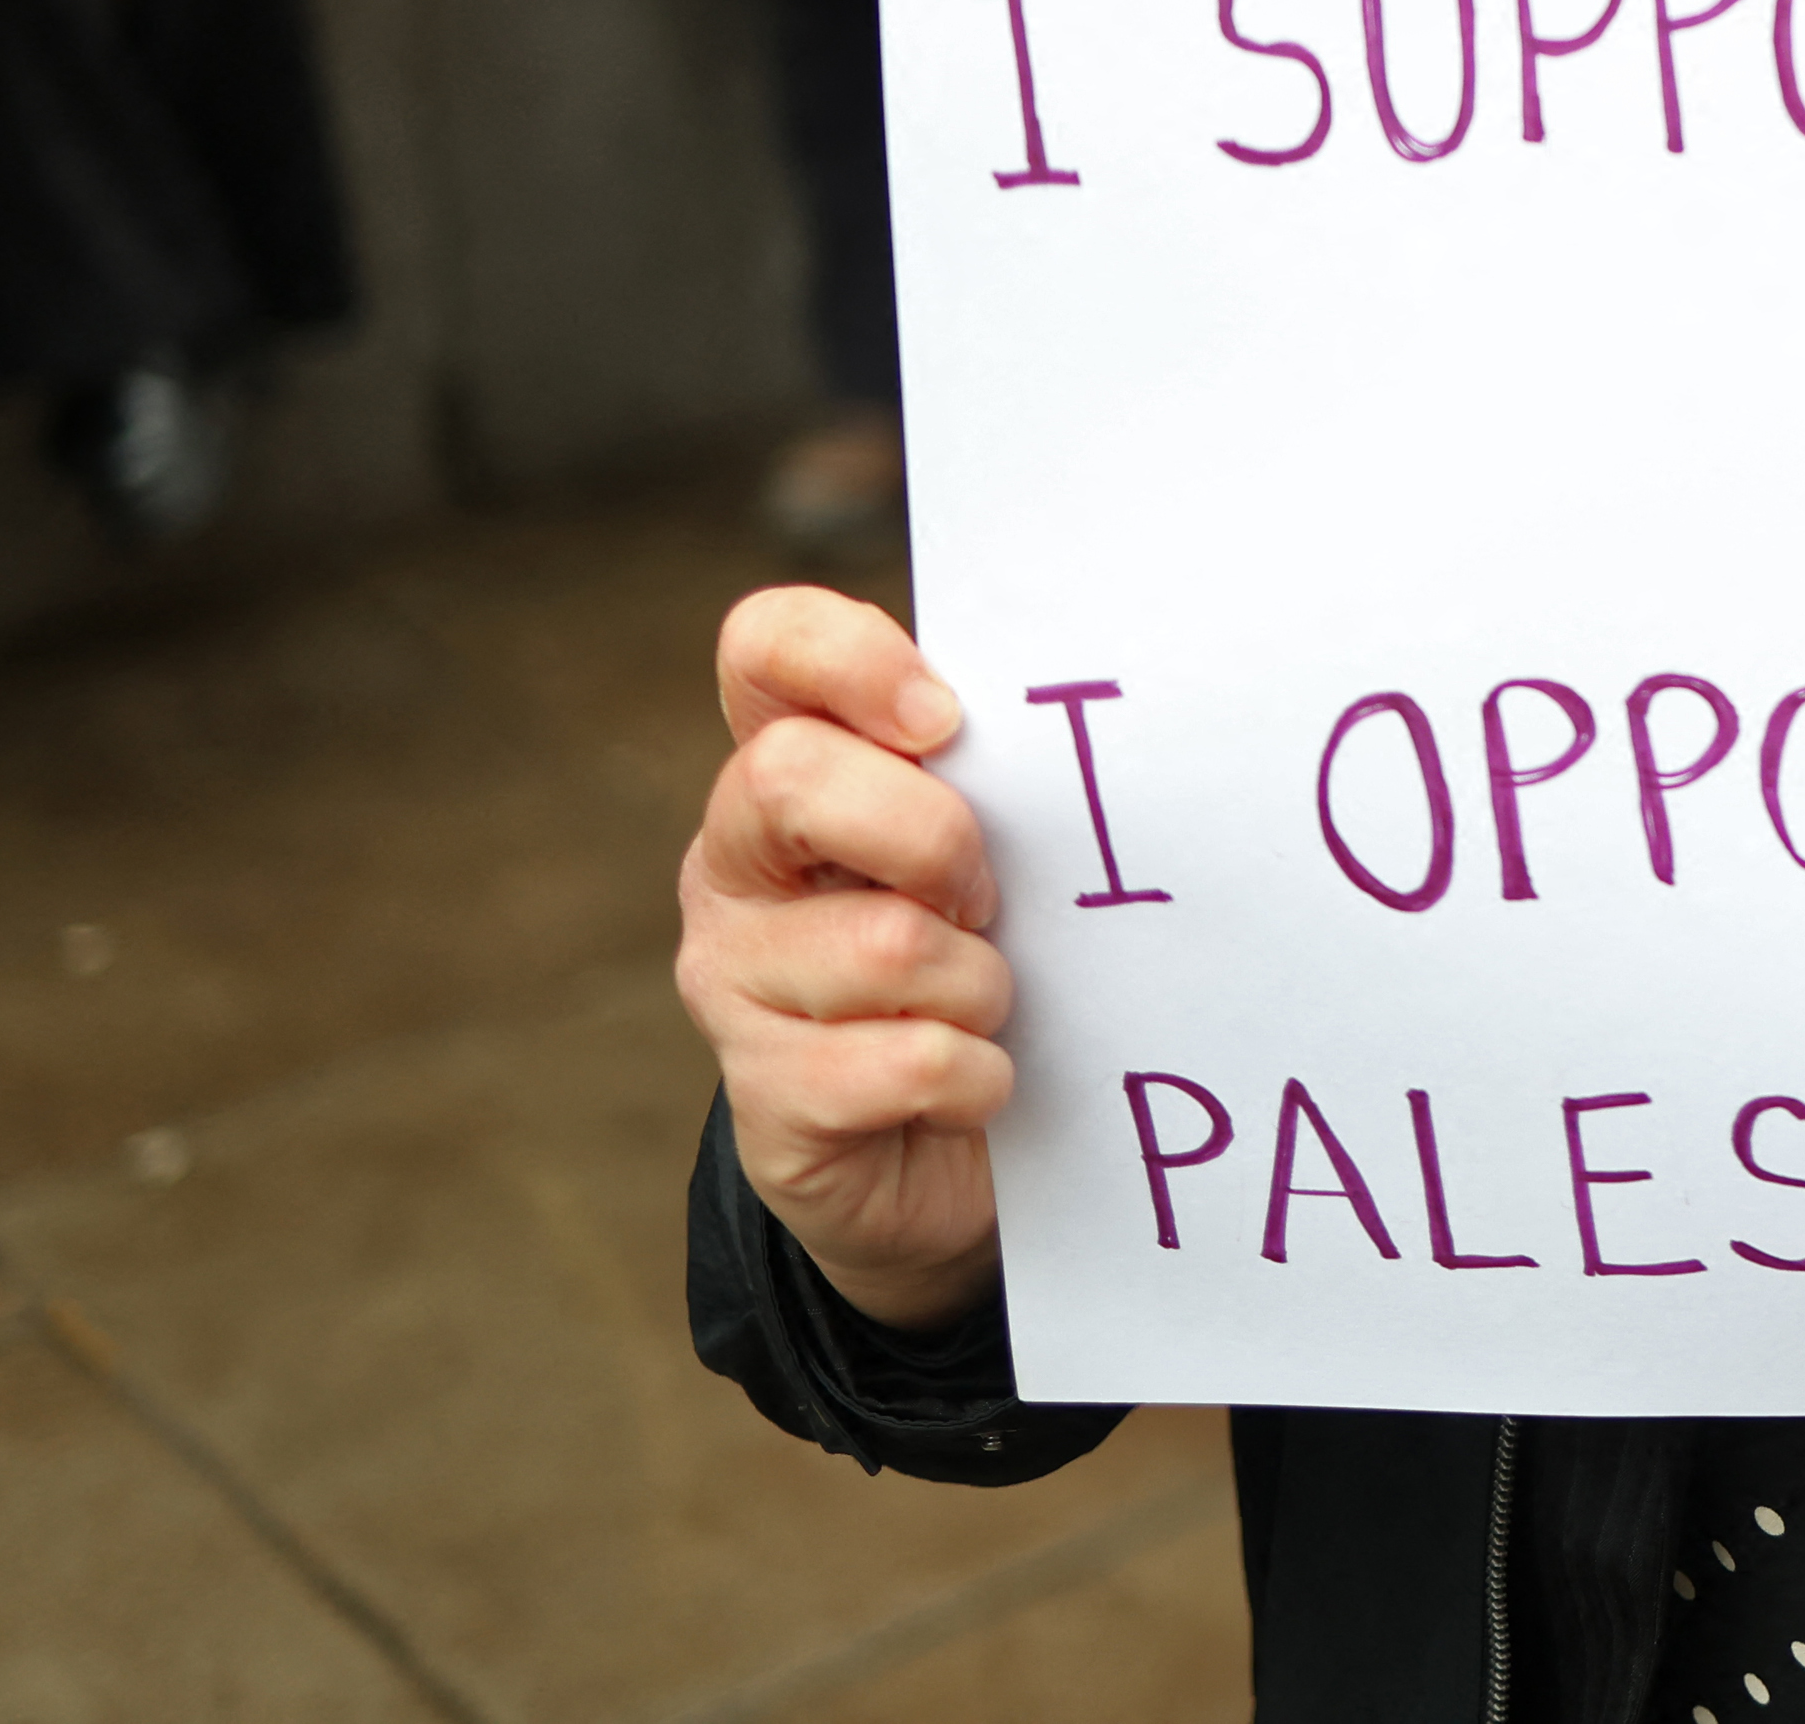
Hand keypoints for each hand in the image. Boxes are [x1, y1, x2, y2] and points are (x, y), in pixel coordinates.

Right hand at [676, 586, 1016, 1334]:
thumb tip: (1071, 717)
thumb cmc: (983, 958)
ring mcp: (733, 983)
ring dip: (981, 982)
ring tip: (989, 1003)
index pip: (763, 648)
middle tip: (988, 895)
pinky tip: (980, 1083)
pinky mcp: (768, 1100)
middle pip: (790, 778)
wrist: (951, 1156)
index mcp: (789, 768)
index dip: (847, 657)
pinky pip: (905, 1063)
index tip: (944, 717)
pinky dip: (978, 1076)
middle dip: (932, 836)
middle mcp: (734, 864)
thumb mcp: (985, 850)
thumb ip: (986, 778)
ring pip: (881, 942)